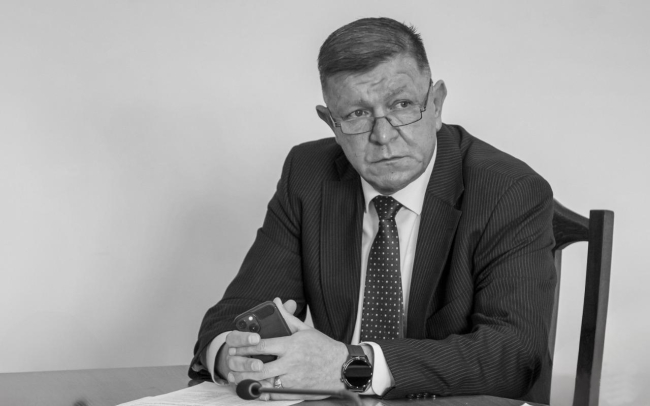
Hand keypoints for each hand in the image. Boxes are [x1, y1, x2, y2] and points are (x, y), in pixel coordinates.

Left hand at [229, 298, 348, 399]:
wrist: (342, 367)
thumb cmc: (323, 347)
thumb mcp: (305, 329)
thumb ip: (287, 317)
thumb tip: (276, 302)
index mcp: (292, 345)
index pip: (262, 346)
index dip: (245, 348)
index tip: (235, 348)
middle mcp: (291, 363)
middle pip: (260, 367)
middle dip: (242, 367)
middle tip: (231, 365)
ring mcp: (294, 379)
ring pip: (265, 383)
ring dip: (248, 381)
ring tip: (237, 378)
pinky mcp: (297, 391)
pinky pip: (275, 394)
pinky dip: (262, 392)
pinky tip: (254, 388)